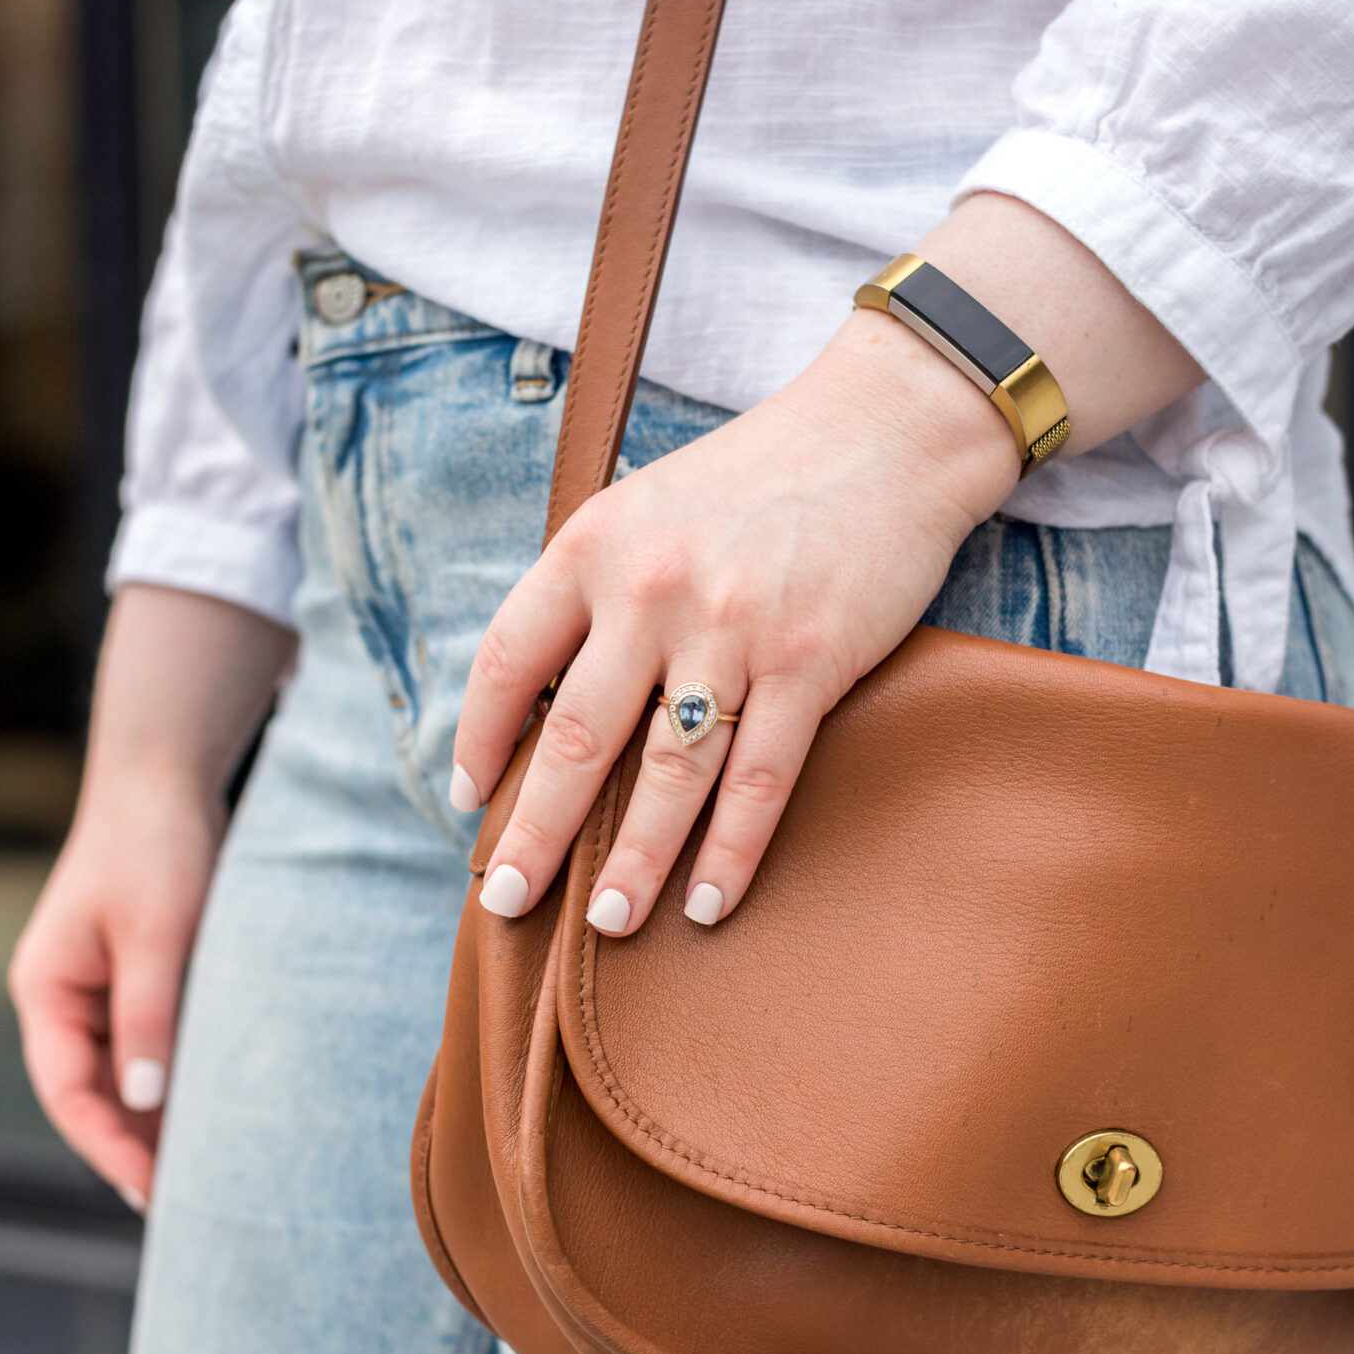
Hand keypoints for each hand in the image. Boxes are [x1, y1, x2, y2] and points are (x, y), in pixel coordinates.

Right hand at [10, 587, 292, 1208]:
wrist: (166, 775)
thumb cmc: (155, 845)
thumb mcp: (157, 933)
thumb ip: (149, 1016)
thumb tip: (145, 1102)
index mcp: (46, 989)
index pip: (66, 1091)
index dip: (106, 1144)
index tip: (151, 1189)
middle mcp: (64, 997)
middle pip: (92, 1094)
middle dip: (133, 1148)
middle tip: (186, 1207)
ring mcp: (100, 989)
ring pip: (125, 1075)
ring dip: (158, 1120)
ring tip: (205, 1175)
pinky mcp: (139, 978)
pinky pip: (152, 1046)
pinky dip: (177, 1081)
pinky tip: (215, 1113)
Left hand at [449, 311, 1012, 931]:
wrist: (885, 431)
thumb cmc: (761, 476)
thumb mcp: (649, 507)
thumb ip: (597, 588)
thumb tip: (546, 700)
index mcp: (596, 546)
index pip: (508, 657)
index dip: (478, 736)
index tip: (469, 799)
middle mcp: (651, 590)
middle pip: (574, 737)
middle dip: (537, 832)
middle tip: (509, 900)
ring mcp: (731, 631)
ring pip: (665, 774)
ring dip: (632, 861)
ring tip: (608, 922)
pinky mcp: (808, 665)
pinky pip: (757, 780)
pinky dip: (730, 851)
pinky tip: (706, 902)